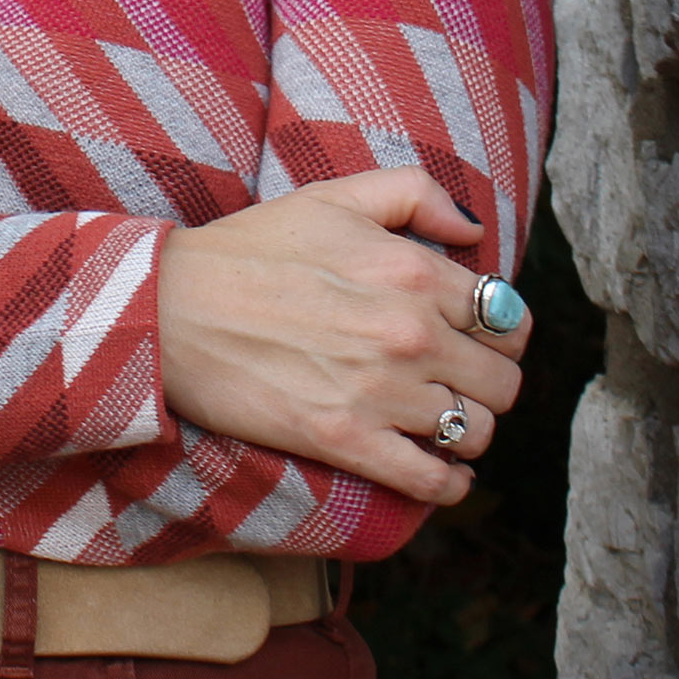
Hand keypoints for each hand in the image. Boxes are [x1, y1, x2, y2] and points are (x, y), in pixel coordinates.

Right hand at [153, 169, 530, 506]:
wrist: (170, 309)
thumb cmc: (250, 249)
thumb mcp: (334, 197)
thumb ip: (415, 193)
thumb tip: (475, 231)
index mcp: (413, 271)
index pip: (507, 318)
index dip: (501, 333)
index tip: (480, 340)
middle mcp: (409, 333)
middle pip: (503, 382)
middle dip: (490, 385)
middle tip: (461, 384)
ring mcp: (380, 391)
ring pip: (474, 433)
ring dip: (467, 432)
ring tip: (443, 424)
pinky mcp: (344, 440)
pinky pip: (430, 481)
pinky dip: (447, 485)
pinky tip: (440, 474)